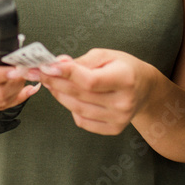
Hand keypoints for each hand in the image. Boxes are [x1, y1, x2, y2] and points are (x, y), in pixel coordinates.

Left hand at [36, 48, 154, 134]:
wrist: (146, 89)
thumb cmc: (125, 68)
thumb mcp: (107, 55)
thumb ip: (82, 61)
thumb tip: (58, 64)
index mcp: (125, 78)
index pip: (89, 80)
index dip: (66, 74)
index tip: (47, 66)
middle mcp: (123, 102)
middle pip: (80, 94)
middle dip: (55, 82)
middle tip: (38, 72)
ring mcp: (119, 118)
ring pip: (77, 108)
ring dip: (59, 94)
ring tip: (50, 82)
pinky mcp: (114, 128)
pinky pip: (83, 121)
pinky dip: (71, 108)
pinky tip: (67, 96)